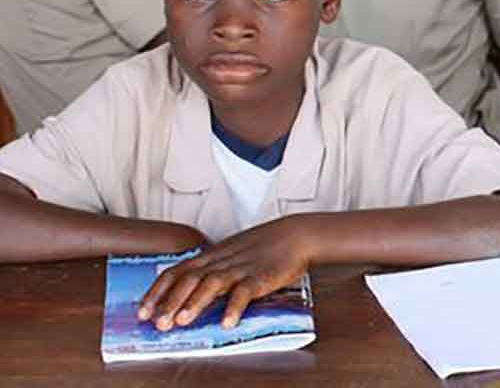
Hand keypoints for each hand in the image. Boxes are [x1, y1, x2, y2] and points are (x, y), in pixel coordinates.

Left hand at [137, 216, 314, 330]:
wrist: (298, 234)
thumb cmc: (265, 246)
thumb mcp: (231, 252)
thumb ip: (211, 268)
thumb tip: (189, 289)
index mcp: (212, 256)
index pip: (176, 272)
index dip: (157, 292)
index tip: (142, 311)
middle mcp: (222, 261)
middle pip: (189, 279)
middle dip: (170, 302)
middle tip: (157, 323)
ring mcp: (242, 268)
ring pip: (212, 284)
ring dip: (194, 303)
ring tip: (181, 321)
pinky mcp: (262, 276)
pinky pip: (245, 292)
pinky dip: (234, 307)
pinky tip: (227, 323)